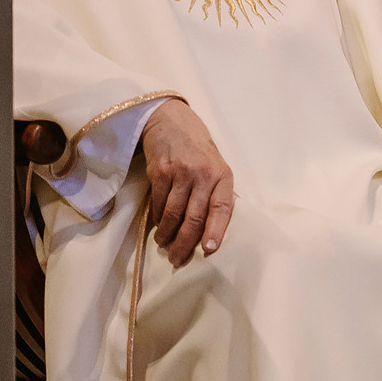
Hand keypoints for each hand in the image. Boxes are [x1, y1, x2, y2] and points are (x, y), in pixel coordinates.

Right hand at [142, 98, 235, 266]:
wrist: (171, 121)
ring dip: (168, 235)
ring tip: (165, 245)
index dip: (216, 231)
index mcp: (223, 175)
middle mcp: (203, 174)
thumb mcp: (216, 166)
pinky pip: (159, 204)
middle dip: (185, 243)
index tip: (209, 250)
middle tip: (178, 259)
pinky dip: (158, 220)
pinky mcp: (159, 172)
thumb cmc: (198, 149)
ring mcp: (180, 173)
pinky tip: (159, 226)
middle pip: (195, 217)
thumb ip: (217, 193)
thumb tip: (217, 227)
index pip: (222, 208)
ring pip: (174, 214)